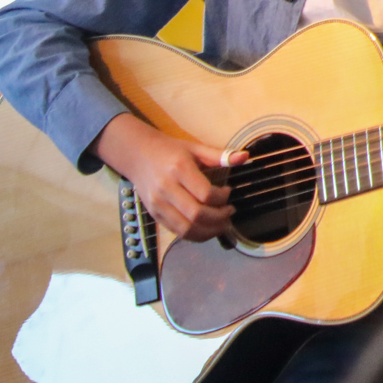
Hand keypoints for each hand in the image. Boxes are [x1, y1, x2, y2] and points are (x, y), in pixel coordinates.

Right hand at [93, 112, 246, 241]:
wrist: (137, 155)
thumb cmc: (170, 150)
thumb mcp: (195, 148)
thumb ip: (221, 155)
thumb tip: (245, 157)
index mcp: (179, 170)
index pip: (205, 194)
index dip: (222, 198)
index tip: (228, 192)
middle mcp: (166, 189)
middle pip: (196, 215)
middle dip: (219, 218)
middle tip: (230, 212)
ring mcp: (158, 205)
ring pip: (186, 229)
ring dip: (209, 232)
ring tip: (222, 224)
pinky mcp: (154, 215)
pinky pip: (177, 231)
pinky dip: (195, 234)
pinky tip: (206, 228)